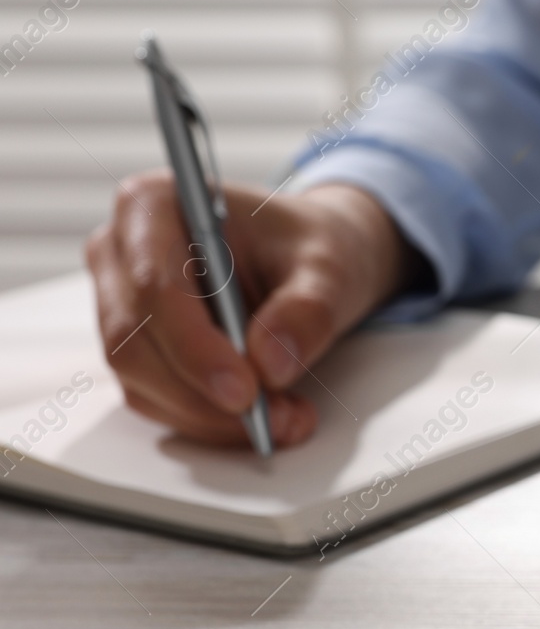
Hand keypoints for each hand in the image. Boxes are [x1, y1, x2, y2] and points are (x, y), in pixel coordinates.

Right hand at [86, 175, 417, 447]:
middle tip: (277, 420)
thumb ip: (307, 310)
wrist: (309, 260)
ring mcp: (121, 305)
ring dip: (212, 417)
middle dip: (206, 394)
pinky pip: (158, 401)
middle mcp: (121, 254)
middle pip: (135, 342)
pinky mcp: (139, 351)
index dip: (194, 346)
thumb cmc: (309, 247)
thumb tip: (271, 363)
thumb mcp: (329, 268)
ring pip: (142, 381)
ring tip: (286, 419)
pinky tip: (266, 419)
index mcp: (153, 206)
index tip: (244, 391)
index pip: (153, 286)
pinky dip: (211, 422)